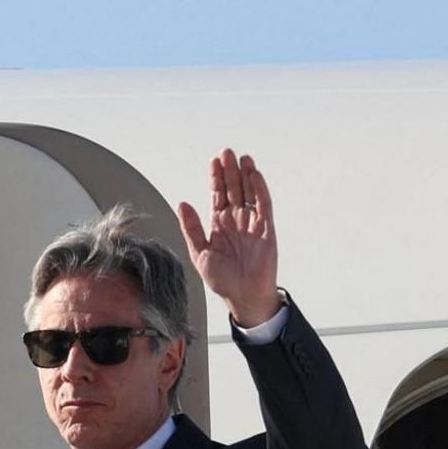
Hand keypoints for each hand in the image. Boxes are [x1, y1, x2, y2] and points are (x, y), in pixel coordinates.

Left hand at [176, 148, 279, 327]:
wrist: (243, 296)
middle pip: (233, 189)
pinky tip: (255, 175)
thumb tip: (182, 203)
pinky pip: (263, 205)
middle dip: (230, 171)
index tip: (214, 161)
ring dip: (245, 175)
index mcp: (218, 225)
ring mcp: (251, 223)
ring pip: (248, 193)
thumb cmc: (222, 280)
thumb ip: (191, 228)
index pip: (217, 195)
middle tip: (226, 152)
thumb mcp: (200, 253)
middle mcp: (235, 220)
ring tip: (242, 157)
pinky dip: (260, 189)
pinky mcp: (266, 229)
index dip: (215, 178)